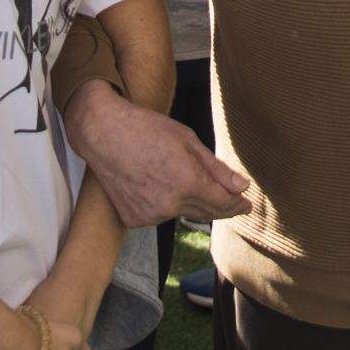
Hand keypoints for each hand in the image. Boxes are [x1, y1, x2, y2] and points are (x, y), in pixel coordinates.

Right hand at [63, 81, 253, 226]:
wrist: (103, 133)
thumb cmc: (147, 129)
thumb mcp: (188, 141)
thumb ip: (217, 169)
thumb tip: (242, 187)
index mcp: (188, 183)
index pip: (223, 203)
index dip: (237, 204)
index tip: (246, 204)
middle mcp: (170, 204)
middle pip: (206, 212)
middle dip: (221, 206)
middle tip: (232, 200)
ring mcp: (150, 215)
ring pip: (181, 213)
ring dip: (189, 202)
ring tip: (178, 177)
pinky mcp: (133, 219)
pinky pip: (159, 215)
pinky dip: (164, 204)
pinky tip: (156, 185)